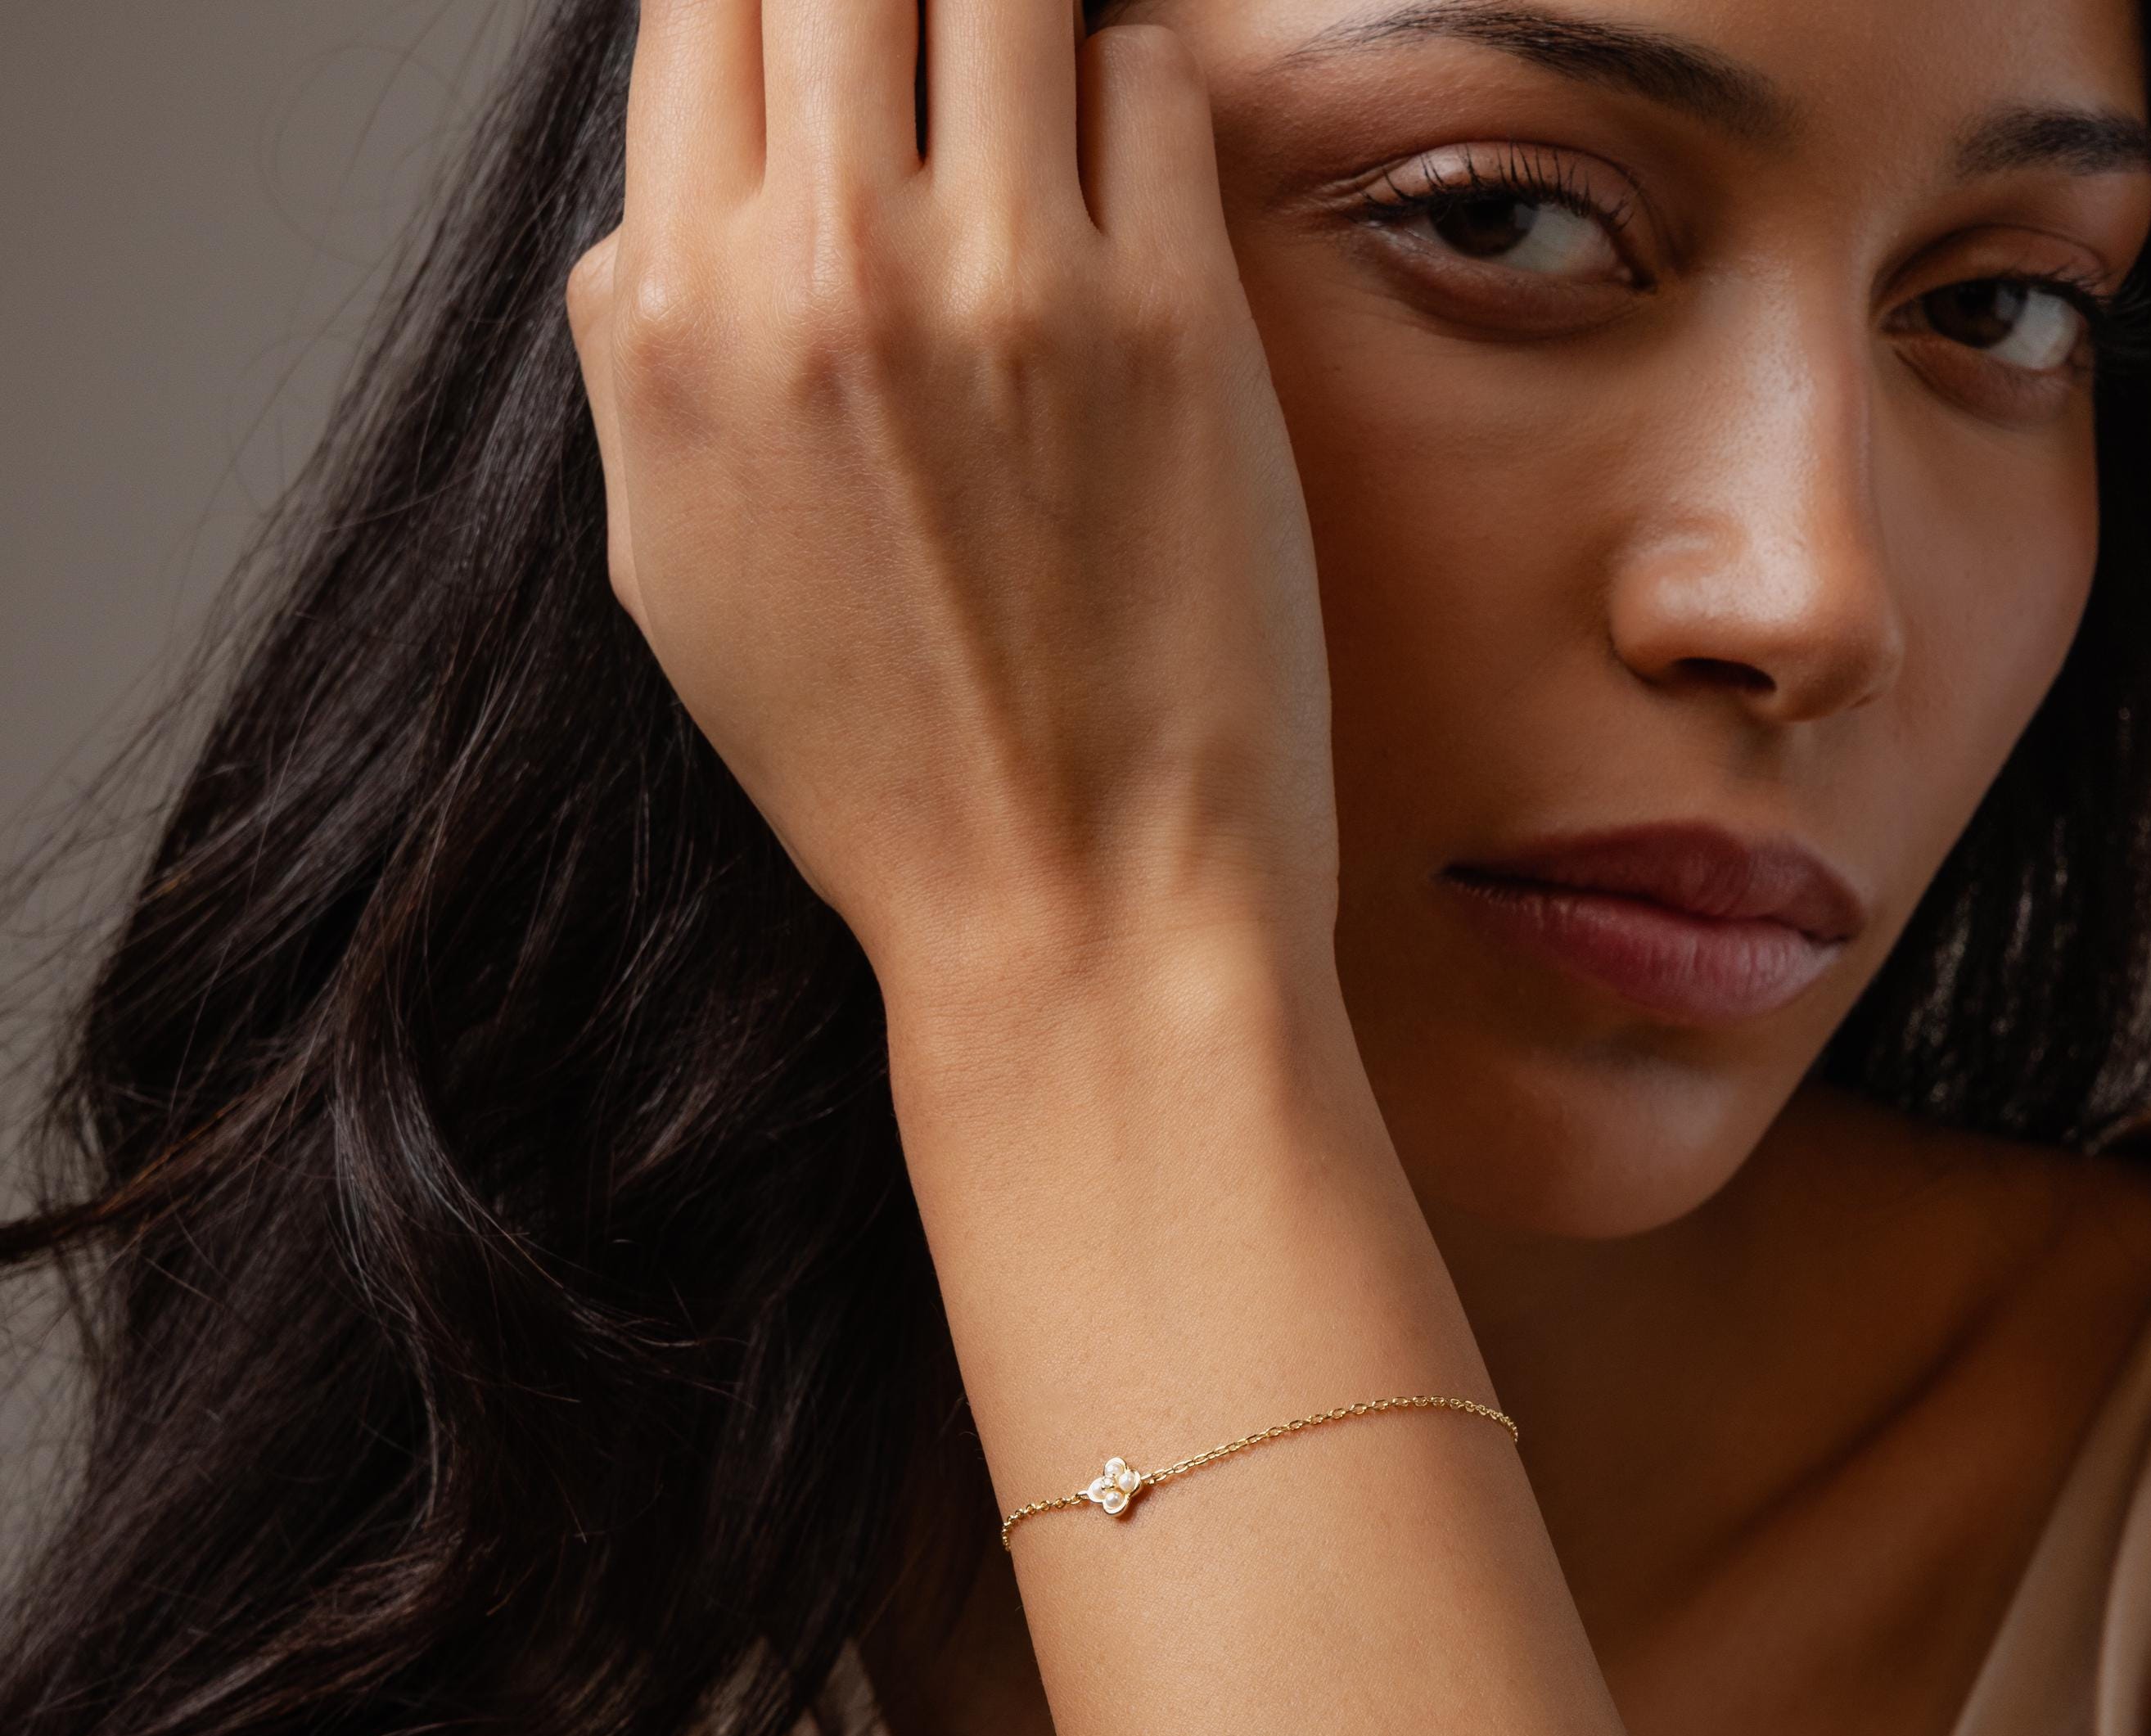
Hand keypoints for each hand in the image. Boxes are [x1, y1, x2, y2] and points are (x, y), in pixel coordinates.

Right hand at [565, 0, 1339, 1017]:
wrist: (1071, 905)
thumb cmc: (883, 765)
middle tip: (941, 55)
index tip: (827, 34)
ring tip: (1033, 108)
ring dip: (1020, 21)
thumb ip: (651, 345)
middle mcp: (825, 273)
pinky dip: (1132, 107)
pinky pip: (1150, 79)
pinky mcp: (1172, 319)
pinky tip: (1126, 213)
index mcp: (676, 327)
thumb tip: (678, 198)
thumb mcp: (672, 567)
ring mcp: (1006, 285)